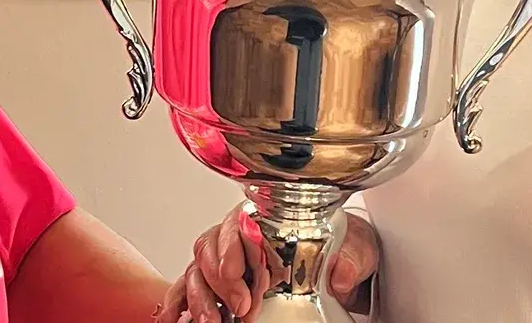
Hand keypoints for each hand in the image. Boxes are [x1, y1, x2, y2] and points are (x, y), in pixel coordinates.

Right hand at [159, 207, 378, 321]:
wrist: (341, 264)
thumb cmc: (341, 249)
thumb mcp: (356, 249)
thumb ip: (349, 260)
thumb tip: (340, 274)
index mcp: (272, 218)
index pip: (240, 223)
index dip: (237, 248)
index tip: (242, 274)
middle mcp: (242, 236)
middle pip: (212, 247)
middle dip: (221, 280)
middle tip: (240, 306)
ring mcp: (227, 261)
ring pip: (196, 269)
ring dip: (199, 296)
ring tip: (211, 321)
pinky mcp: (219, 286)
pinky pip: (187, 288)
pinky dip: (178, 302)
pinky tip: (175, 317)